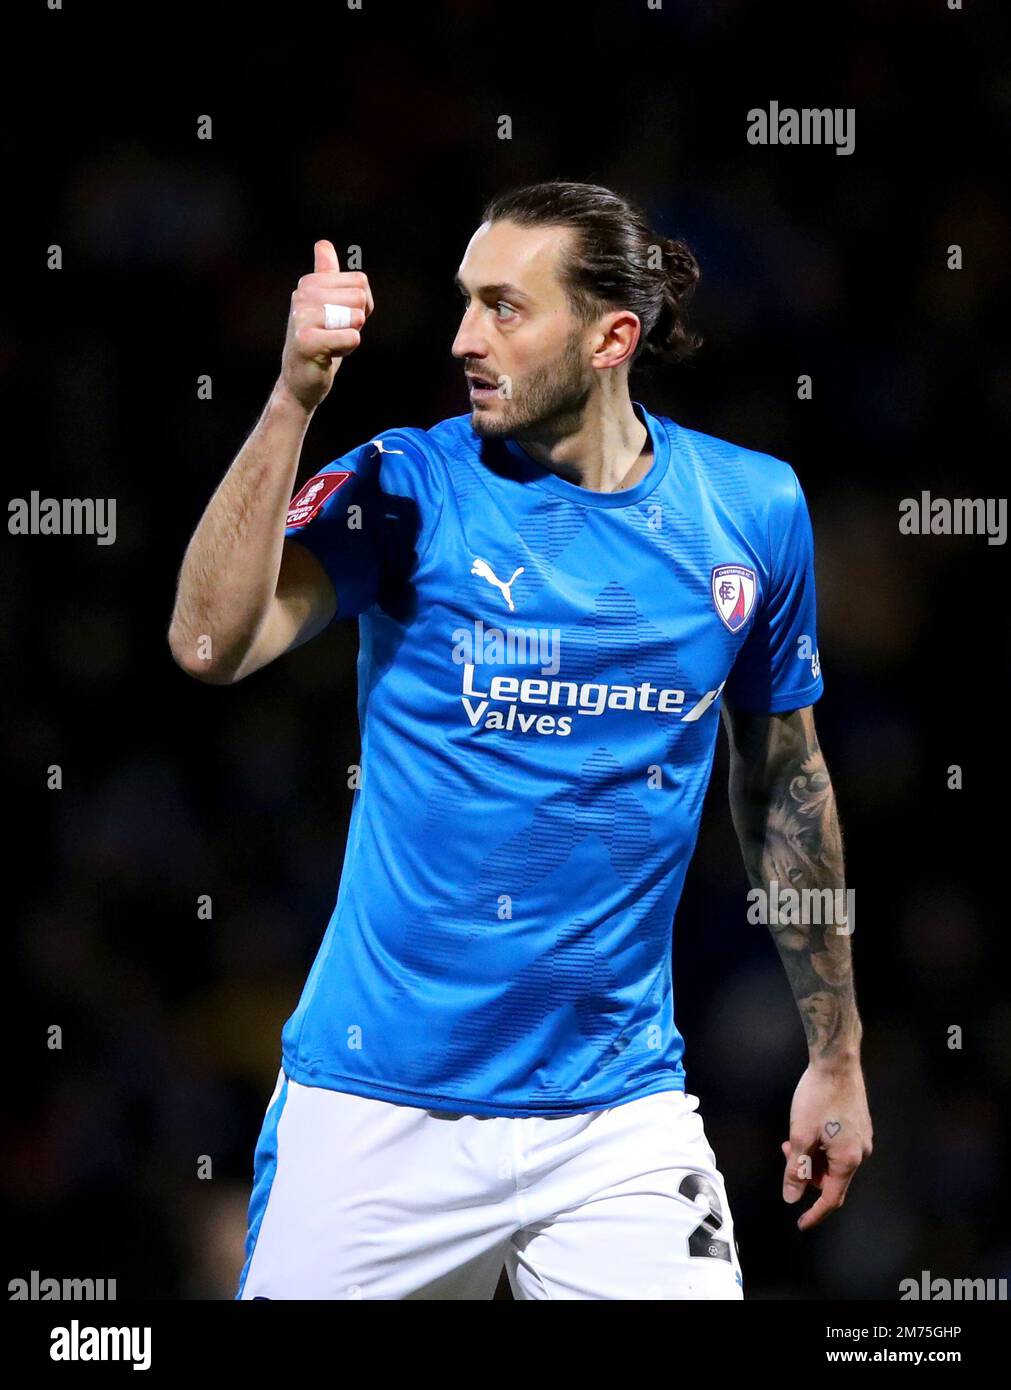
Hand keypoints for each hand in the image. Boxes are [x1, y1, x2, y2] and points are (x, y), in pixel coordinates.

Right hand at [279, 240, 373, 411]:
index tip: (340, 320)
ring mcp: (302, 316)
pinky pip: (351, 337)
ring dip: (350, 337)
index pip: (361, 282)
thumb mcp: (326, 305)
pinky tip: (328, 355)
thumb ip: (327, 276)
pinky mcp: (307, 341)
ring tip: (330, 344)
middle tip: (335, 335)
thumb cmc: (319, 342)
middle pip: (360, 298)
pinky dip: (347, 349)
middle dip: (356, 322)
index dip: (361, 307)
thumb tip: (323, 244)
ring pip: (356, 317)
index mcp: (310, 282)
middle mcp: (302, 294)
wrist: (300, 380)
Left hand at [781, 1061, 872, 1229]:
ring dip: (813, 1157)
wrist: (837, 1062)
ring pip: (834, 1161)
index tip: (801, 1224)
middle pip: (831, 1178)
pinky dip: (821, 1146)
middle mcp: (861, 1152)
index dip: (815, 1213)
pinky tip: (808, 1129)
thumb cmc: (817, 1097)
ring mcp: (862, 1138)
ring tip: (795, 1136)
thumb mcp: (800, 1135)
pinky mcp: (859, 1126)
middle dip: (807, 1172)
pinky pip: (839, 1147)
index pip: (832, 1198)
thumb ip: (795, 1170)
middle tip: (787, 1151)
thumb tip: (792, 1197)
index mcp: (849, 1159)